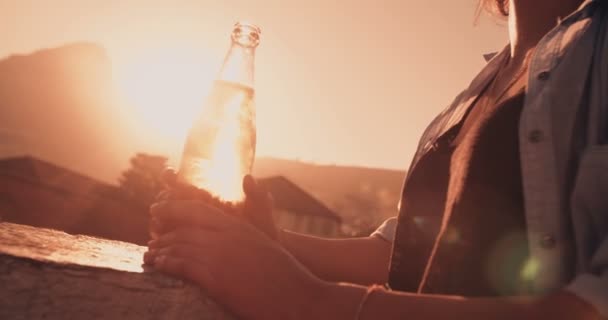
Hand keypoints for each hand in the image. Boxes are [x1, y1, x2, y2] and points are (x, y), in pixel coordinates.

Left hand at [144, 200, 325, 319]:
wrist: (298, 297)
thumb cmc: (286, 273)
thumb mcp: (265, 243)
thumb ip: (247, 225)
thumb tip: (245, 189)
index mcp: (238, 226)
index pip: (197, 210)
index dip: (173, 207)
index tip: (157, 208)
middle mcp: (227, 237)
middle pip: (184, 228)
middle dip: (163, 231)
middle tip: (151, 237)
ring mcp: (220, 257)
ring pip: (180, 246)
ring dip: (160, 249)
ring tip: (150, 254)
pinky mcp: (216, 279)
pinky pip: (183, 266)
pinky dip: (166, 263)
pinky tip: (159, 265)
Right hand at [152, 168, 279, 240]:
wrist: (263, 258)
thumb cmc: (260, 231)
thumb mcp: (260, 214)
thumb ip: (258, 198)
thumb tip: (249, 178)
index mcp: (210, 198)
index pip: (185, 183)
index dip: (172, 177)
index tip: (169, 174)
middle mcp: (195, 210)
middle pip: (169, 200)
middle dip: (163, 200)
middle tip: (160, 205)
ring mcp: (188, 228)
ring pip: (163, 220)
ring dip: (158, 221)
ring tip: (158, 225)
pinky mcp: (185, 247)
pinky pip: (166, 242)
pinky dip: (160, 241)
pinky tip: (158, 243)